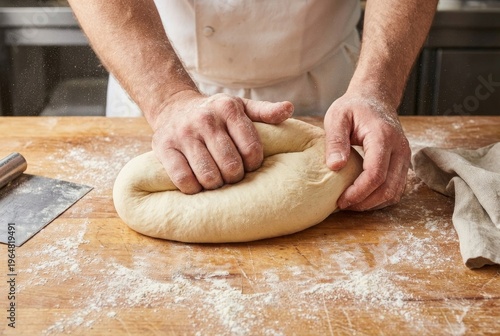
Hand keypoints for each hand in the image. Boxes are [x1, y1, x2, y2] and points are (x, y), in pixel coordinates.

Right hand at [151, 90, 293, 193]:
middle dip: (235, 177)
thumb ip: (265, 112)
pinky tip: (198, 183)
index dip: (254, 164)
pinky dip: (194, 188)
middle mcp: (205, 119)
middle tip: (232, 175)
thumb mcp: (241, 106)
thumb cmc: (215, 113)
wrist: (173, 107)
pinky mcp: (164, 148)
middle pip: (231, 166)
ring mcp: (183, 134)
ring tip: (216, 179)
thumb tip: (289, 109)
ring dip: (216, 184)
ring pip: (208, 176)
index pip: (251, 149)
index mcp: (228, 108)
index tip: (249, 165)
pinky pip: (184, 180)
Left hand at [324, 93, 410, 210]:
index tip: (340, 200)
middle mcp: (400, 149)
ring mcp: (405, 157)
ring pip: (395, 192)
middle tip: (343, 206)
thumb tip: (335, 167)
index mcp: (383, 136)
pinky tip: (361, 197)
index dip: (358, 192)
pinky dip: (380, 198)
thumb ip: (335, 141)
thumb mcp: (337, 118)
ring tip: (350, 203)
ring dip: (373, 203)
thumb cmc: (353, 107)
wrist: (375, 99)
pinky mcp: (403, 164)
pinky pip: (396, 188)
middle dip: (365, 202)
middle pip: (388, 188)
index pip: (375, 174)